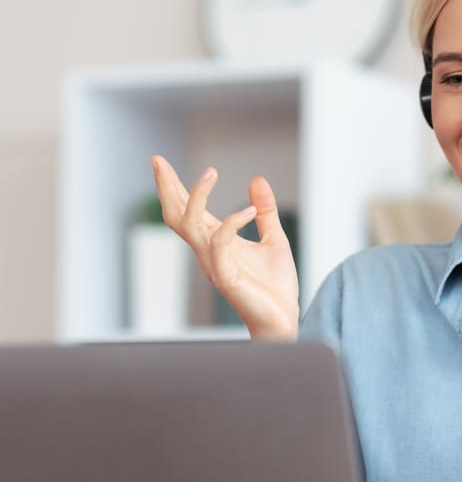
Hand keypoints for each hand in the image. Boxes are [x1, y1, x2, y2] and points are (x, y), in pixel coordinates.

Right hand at [152, 155, 299, 339]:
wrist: (284, 320)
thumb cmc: (275, 286)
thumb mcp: (274, 239)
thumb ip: (265, 212)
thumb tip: (257, 180)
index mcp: (216, 242)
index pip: (187, 211)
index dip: (174, 187)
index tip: (161, 162)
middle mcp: (208, 252)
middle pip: (176, 216)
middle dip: (167, 188)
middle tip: (158, 161)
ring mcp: (214, 265)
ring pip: (190, 227)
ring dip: (196, 197)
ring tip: (210, 172)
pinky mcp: (226, 278)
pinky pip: (219, 244)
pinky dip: (231, 222)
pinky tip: (249, 210)